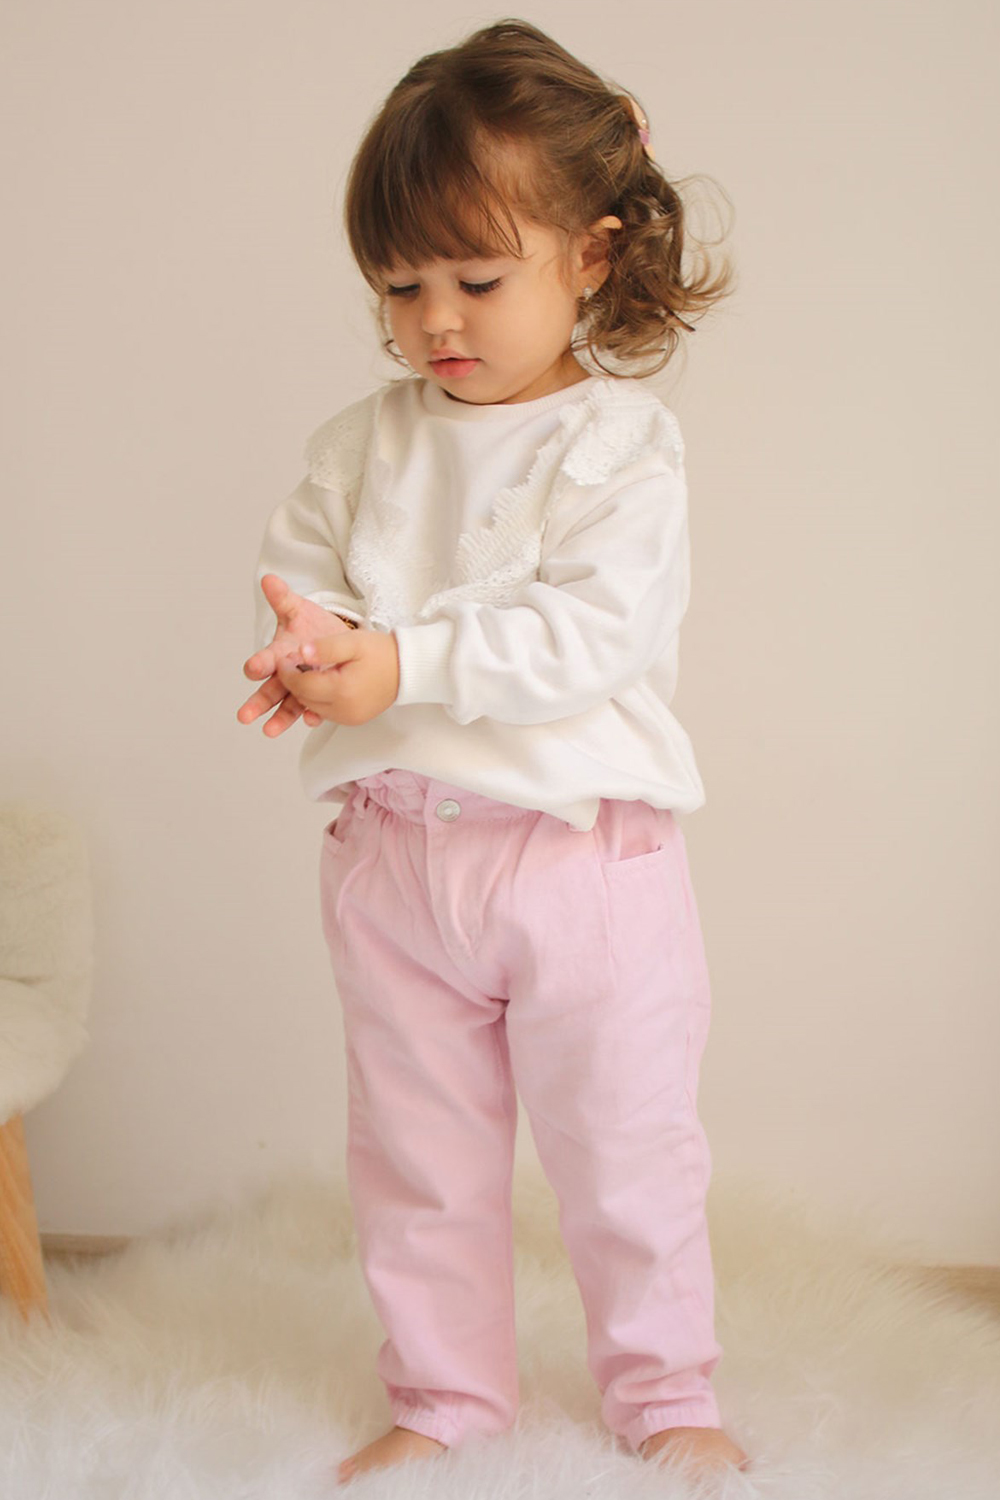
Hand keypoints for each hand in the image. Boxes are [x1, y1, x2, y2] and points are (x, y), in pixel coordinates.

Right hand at [238, 573, 356, 736]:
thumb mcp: (298, 610)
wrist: (337, 639)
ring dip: (278, 718)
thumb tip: (268, 579)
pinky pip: (313, 708)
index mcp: (278, 654)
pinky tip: (311, 719)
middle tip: (244, 715)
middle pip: (269, 690)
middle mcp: (286, 675)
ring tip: (269, 731)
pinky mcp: (318, 695)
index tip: (252, 669)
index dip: (258, 665)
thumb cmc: (311, 626)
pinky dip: (311, 715)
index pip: (264, 661)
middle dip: (257, 702)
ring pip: (287, 705)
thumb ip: (283, 599)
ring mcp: (301, 687)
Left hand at [275, 629, 399, 726]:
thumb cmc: (382, 653)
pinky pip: (325, 712)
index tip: (284, 658)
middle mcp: (344, 710)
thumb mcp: (352, 642)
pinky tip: (321, 683)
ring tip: (307, 671)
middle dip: (293, 681)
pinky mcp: (352, 720)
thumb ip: (324, 647)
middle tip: (292, 663)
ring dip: (304, 691)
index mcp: (342, 690)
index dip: (287, 672)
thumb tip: (300, 652)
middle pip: (304, 698)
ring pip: (312, 707)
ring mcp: (348, 718)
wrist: (407, 669)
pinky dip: (317, 699)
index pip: (301, 685)